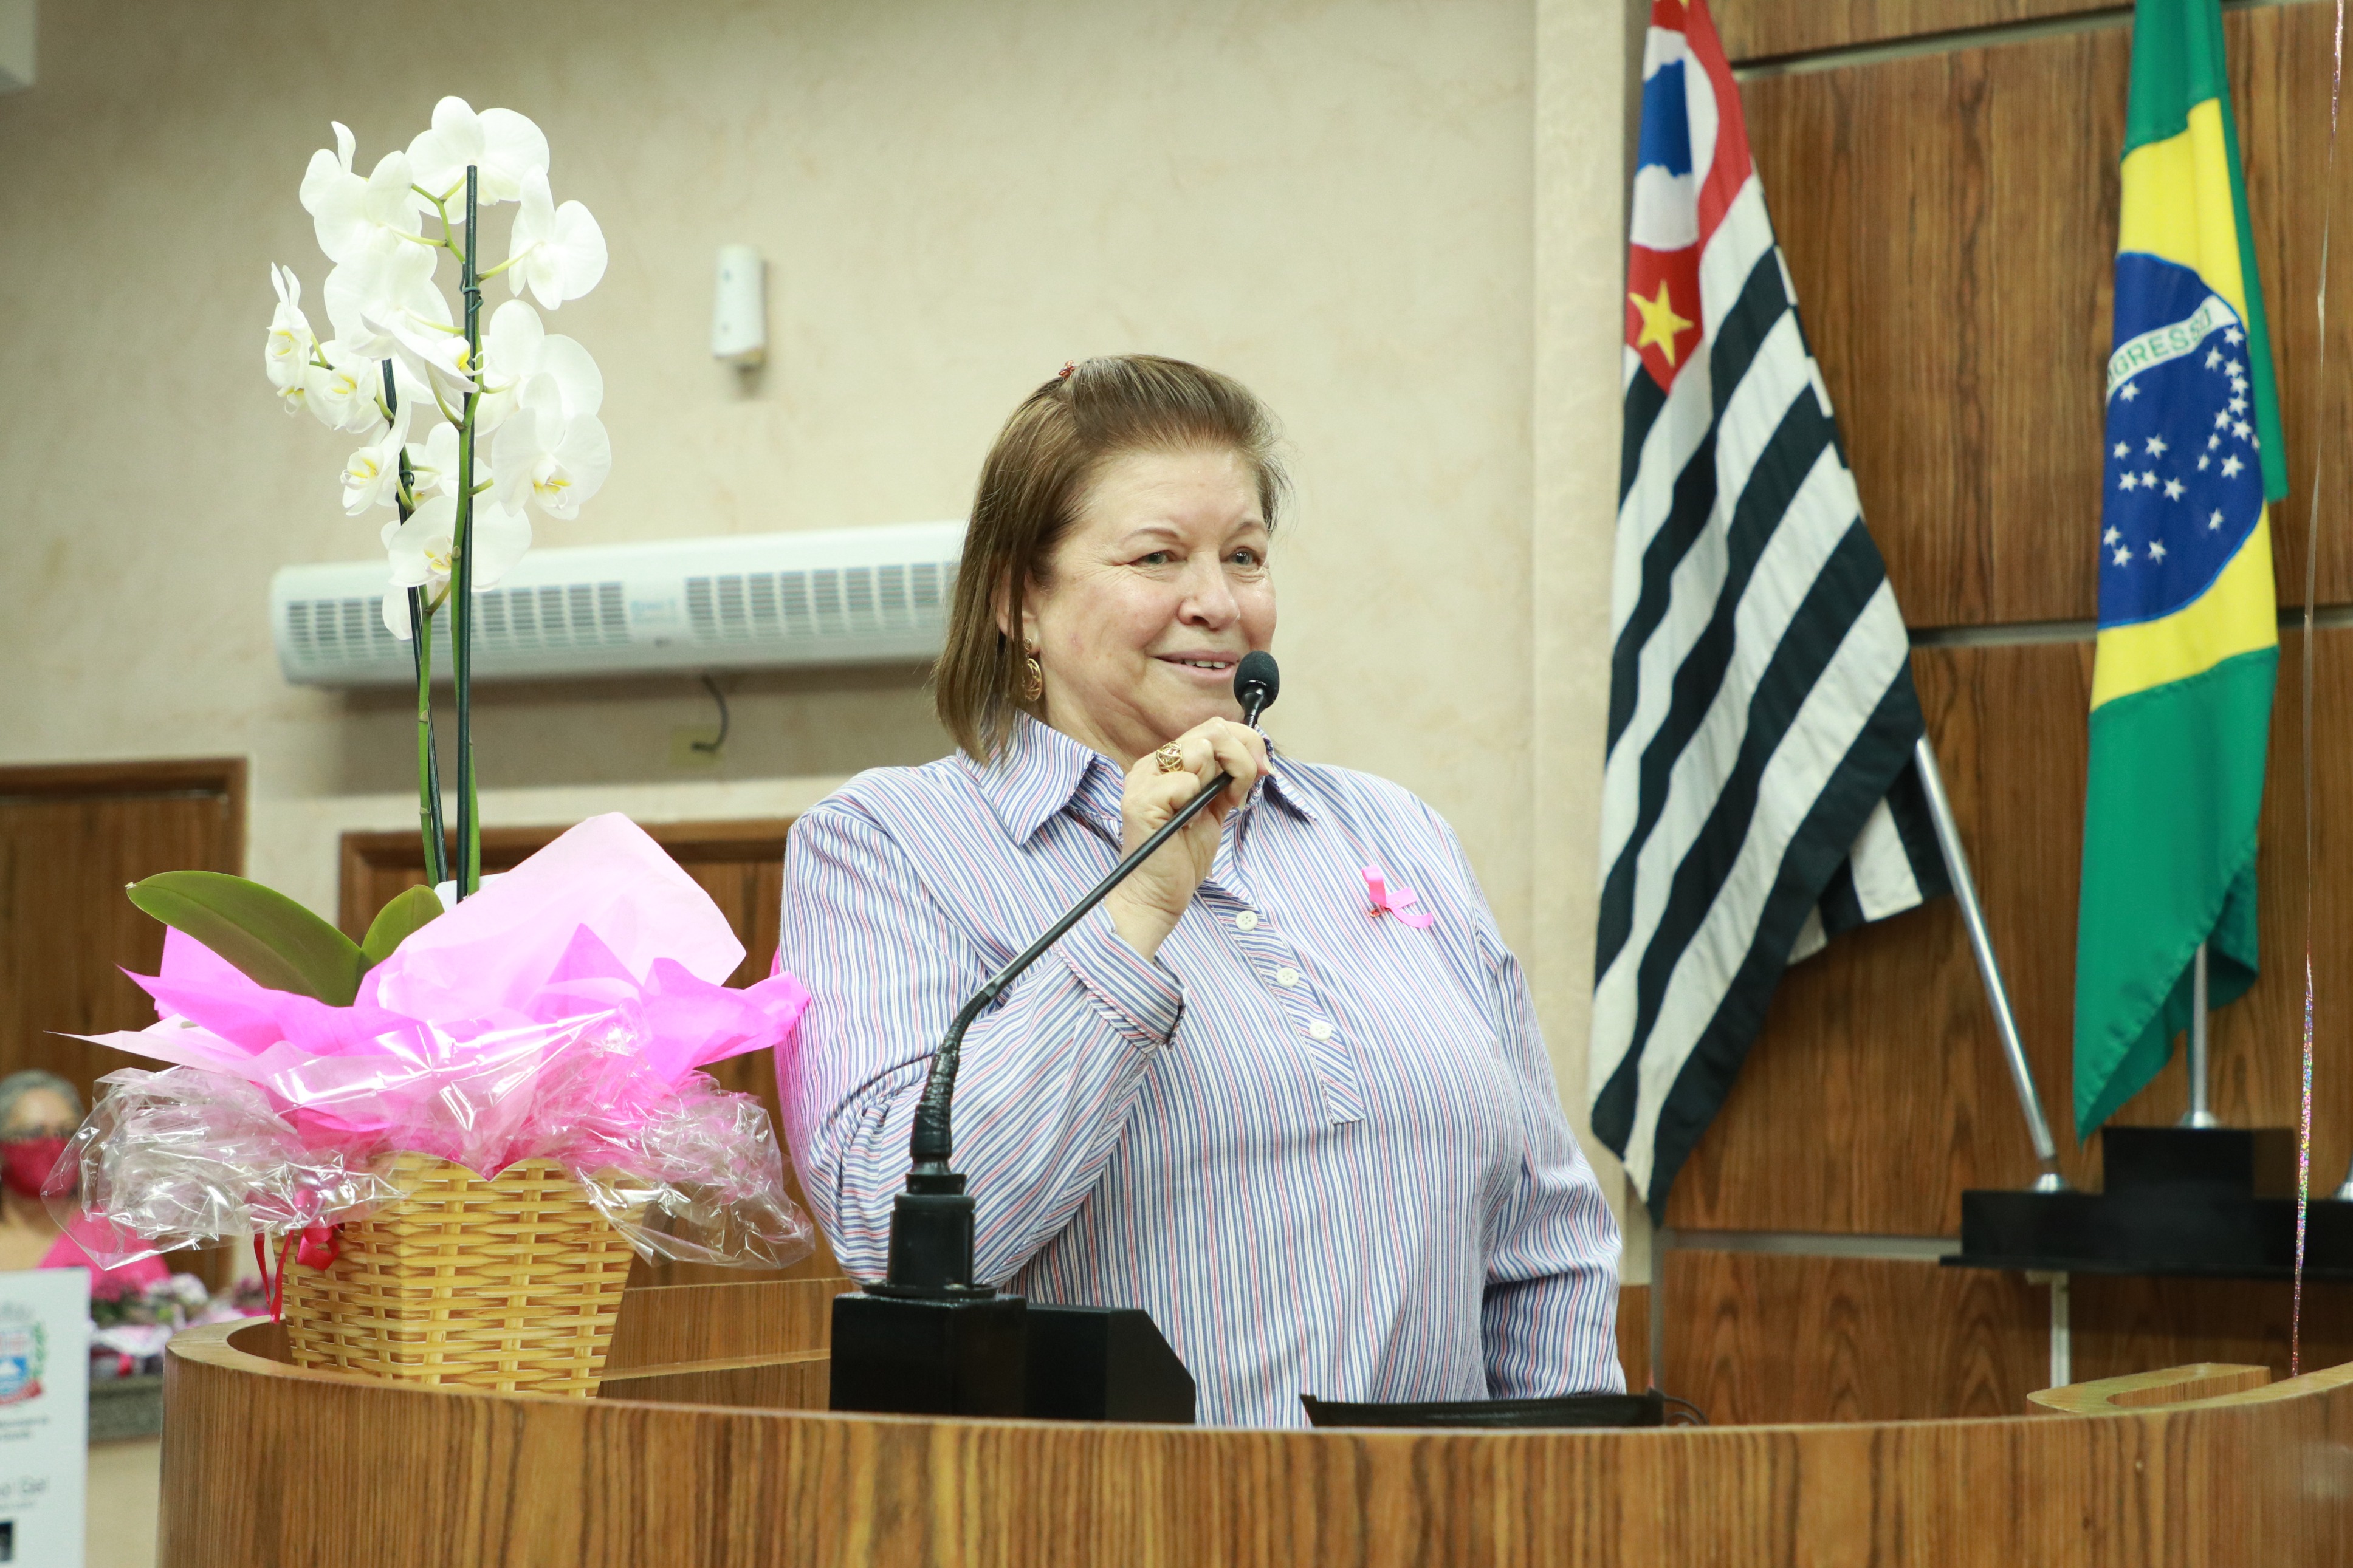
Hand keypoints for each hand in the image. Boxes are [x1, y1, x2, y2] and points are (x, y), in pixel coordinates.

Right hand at [1103, 718, 1269, 960]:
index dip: (1246, 743)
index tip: (1263, 770)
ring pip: (1200, 751)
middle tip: (1240, 794)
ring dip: (1219, 781)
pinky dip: (1197, 802)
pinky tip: (1189, 824)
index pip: (1214, 727)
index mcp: (1168, 762)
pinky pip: (1184, 782)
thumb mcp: (1214, 807)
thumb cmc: (1183, 855)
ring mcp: (1143, 780)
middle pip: (1212, 732)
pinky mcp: (1141, 802)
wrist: (1157, 896)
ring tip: (1207, 810)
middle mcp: (1152, 764)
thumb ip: (1228, 777)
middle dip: (1241, 761)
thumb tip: (1258, 754)